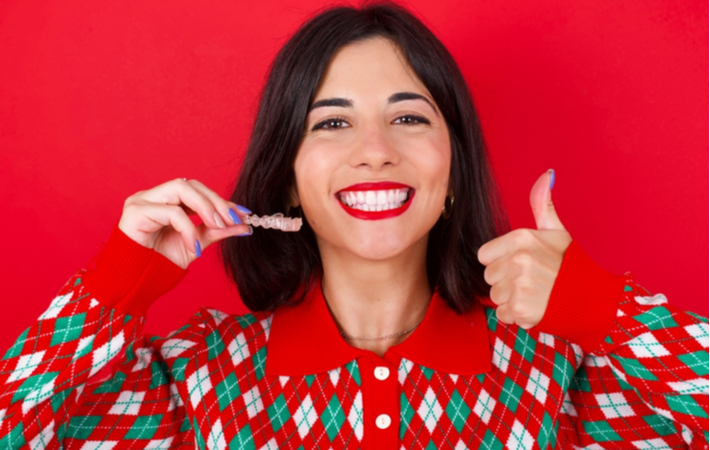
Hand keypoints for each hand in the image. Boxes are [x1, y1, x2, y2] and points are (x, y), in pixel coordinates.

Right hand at [118, 178, 251, 269]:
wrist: (136, 283)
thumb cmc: (160, 263)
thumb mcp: (197, 244)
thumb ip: (218, 232)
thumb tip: (246, 225)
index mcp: (166, 201)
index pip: (197, 190)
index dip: (221, 200)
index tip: (244, 214)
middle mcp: (153, 196)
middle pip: (190, 185)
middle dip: (215, 201)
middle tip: (232, 220)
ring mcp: (142, 200)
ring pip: (180, 189)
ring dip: (204, 207)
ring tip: (217, 227)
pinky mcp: (135, 211)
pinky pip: (170, 212)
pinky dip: (188, 228)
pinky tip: (194, 247)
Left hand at [477, 170, 572, 328]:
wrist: (593, 300)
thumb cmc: (572, 266)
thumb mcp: (556, 232)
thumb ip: (543, 205)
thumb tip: (546, 174)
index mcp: (522, 238)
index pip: (484, 256)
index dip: (501, 262)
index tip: (522, 264)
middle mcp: (519, 259)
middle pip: (489, 277)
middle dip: (506, 282)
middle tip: (532, 281)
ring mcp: (519, 285)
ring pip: (495, 296)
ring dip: (511, 300)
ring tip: (535, 294)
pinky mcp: (521, 309)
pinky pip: (504, 314)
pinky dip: (517, 316)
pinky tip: (536, 308)